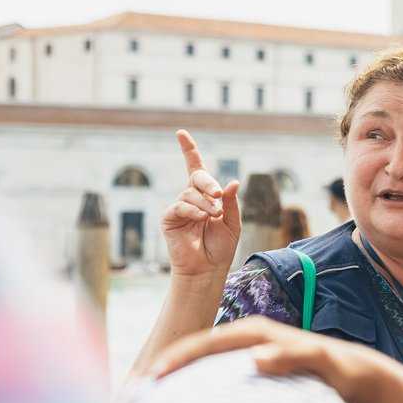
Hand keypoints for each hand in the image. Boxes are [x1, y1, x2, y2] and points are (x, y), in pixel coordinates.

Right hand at [151, 318, 387, 402]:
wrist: (357, 377)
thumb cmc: (340, 370)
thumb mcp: (321, 362)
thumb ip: (293, 357)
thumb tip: (255, 358)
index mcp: (256, 332)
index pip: (207, 340)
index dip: (178, 356)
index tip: (154, 376)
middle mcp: (248, 340)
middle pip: (198, 351)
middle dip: (167, 368)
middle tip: (138, 395)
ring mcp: (249, 356)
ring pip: (204, 366)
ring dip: (179, 382)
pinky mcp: (253, 372)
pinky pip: (217, 380)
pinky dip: (197, 392)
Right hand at [162, 130, 240, 279]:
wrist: (207, 269)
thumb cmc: (221, 247)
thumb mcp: (233, 222)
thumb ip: (232, 202)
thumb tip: (233, 182)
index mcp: (206, 195)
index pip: (195, 167)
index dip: (188, 150)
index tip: (181, 133)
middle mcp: (191, 198)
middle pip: (197, 177)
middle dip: (209, 182)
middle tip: (219, 194)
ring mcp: (179, 208)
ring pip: (191, 193)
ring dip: (206, 203)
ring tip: (213, 216)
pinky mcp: (169, 218)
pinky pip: (181, 206)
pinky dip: (194, 210)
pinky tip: (202, 218)